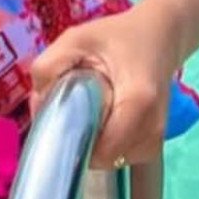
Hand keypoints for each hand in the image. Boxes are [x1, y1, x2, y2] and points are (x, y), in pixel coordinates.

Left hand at [29, 4, 175, 168]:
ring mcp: (157, 138)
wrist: (159, 36)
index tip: (61, 121)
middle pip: (105, 158)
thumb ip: (49, 67)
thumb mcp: (76, 39)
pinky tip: (104, 120)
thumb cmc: (117, 36)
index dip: (74, 143)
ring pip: (113, 161)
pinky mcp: (155, 142)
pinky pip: (123, 158)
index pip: (102, 150)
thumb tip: (38, 106)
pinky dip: (108, 145)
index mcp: (138, 101)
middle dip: (81, 141)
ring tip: (90, 111)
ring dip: (94, 144)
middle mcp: (153, 126)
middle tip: (73, 110)